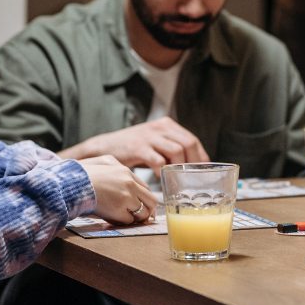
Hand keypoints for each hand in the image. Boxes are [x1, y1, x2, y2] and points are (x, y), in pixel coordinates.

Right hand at [62, 117, 209, 175]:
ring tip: (177, 179)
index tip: (201, 172)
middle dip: (193, 163)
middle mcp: (160, 128)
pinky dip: (163, 171)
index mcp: (167, 125)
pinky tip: (161, 178)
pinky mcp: (138, 147)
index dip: (200, 157)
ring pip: (177, 151)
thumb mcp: (154, 143)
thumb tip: (192, 167)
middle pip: (188, 143)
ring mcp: (149, 136)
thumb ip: (171, 150)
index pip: (192, 140)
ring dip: (180, 167)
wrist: (103, 147)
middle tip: (191, 178)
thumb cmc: (132, 149)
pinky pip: (158, 160)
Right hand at [81, 155, 158, 224]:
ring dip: (136, 218)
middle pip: (151, 201)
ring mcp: (125, 197)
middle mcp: (130, 184)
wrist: (70, 183)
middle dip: (149, 211)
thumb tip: (129, 185)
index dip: (146, 199)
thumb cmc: (82, 175)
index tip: (145, 206)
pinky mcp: (118, 210)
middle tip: (144, 218)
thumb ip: (118, 170)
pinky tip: (116, 220)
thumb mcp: (103, 163)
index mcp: (127, 172)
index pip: (146, 188)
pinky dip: (124, 222)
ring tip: (126, 218)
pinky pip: (129, 221)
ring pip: (142, 213)